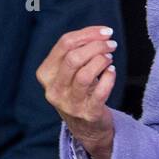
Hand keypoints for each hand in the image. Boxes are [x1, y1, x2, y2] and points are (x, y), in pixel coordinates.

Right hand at [37, 25, 118, 158]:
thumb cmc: (80, 90)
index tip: (106, 31)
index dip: (88, 34)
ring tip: (110, 58)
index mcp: (46, 74)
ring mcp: (69, 104)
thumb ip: (78, 50)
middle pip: (73, 58)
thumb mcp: (70, 71)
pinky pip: (100, 92)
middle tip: (111, 44)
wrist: (86, 126)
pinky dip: (109, 78)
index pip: (64, 44)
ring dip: (101, 61)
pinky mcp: (88, 114)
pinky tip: (112, 71)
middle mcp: (54, 89)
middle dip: (96, 46)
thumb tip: (100, 33)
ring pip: (84, 74)